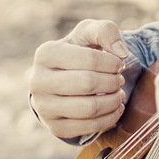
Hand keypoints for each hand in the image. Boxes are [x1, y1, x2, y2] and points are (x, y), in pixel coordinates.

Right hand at [29, 19, 133, 140]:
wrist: (60, 81)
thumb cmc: (78, 53)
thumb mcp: (88, 34)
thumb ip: (106, 31)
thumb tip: (121, 53)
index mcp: (45, 54)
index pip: (89, 60)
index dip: (112, 63)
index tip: (119, 64)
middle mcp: (38, 81)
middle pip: (88, 84)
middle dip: (112, 82)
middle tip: (119, 80)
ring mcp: (44, 107)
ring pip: (89, 108)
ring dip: (113, 101)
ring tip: (118, 93)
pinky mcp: (55, 127)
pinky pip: (90, 127)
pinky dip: (110, 118)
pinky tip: (115, 107)